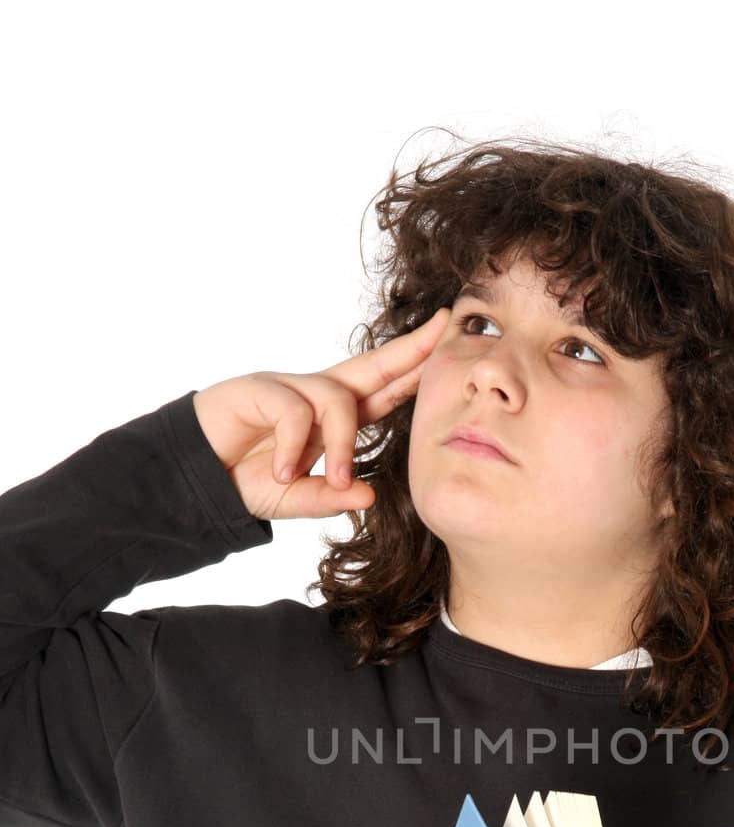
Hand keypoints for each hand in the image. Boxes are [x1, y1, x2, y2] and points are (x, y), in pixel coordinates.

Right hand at [190, 307, 450, 520]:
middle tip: (442, 329)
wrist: (195, 478)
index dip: (414, 369)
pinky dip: (295, 447)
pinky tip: (284, 471)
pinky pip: (295, 412)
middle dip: (409, 350)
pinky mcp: (259, 389)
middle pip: (373, 366)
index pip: (383, 389)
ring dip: (342, 445)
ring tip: (332, 479)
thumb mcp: (295, 498)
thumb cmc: (246, 480)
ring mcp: (289, 387)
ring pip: (338, 401)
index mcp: (332, 417)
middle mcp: (316, 394)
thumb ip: (330, 497)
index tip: (446, 344)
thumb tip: (369, 495)